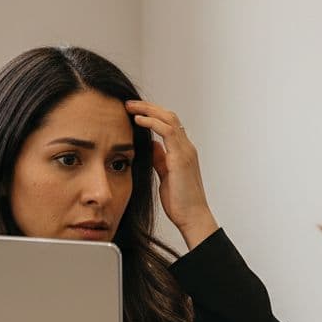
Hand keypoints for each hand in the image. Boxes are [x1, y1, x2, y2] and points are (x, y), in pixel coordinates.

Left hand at [125, 100, 218, 248]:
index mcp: (183, 152)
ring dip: (148, 110)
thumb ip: (160, 159)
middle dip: (148, 107)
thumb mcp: (166, 176)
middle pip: (169, 116)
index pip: (169, 124)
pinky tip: (138, 120)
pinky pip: (167, 131)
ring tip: (130, 107)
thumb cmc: (180, 202)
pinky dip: (152, 122)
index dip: (152, 115)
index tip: (134, 112)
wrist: (192, 217)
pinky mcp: (181, 157)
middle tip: (129, 104)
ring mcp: (185, 151)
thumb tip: (152, 145)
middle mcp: (186, 148)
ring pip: (169, 118)